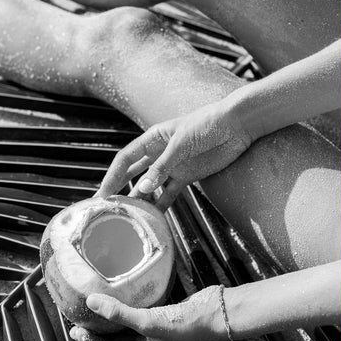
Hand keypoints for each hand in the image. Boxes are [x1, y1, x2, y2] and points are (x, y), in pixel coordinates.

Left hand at [69, 287, 223, 340]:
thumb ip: (119, 312)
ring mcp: (154, 335)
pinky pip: (134, 320)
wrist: (216, 311)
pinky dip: (122, 314)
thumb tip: (92, 303)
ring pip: (124, 333)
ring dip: (108, 325)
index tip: (79, 332)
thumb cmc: (188, 325)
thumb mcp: (148, 321)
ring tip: (92, 313)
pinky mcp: (159, 319)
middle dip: (96, 336)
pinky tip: (114, 303)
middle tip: (79, 323)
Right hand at [96, 99, 252, 208]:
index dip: (112, 176)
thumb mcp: (181, 144)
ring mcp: (172, 166)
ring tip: (129, 215)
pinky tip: (153, 216)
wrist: (237, 125)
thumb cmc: (207, 124)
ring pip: (149, 185)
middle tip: (107, 207)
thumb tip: (144, 188)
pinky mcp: (187, 176)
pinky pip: (169, 193)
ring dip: (140, 199)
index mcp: (152, 139)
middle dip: (119, 189)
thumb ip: (162, 167)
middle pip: (133, 173)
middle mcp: (158, 153)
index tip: (103, 193)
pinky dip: (161, 204)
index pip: (125, 159)